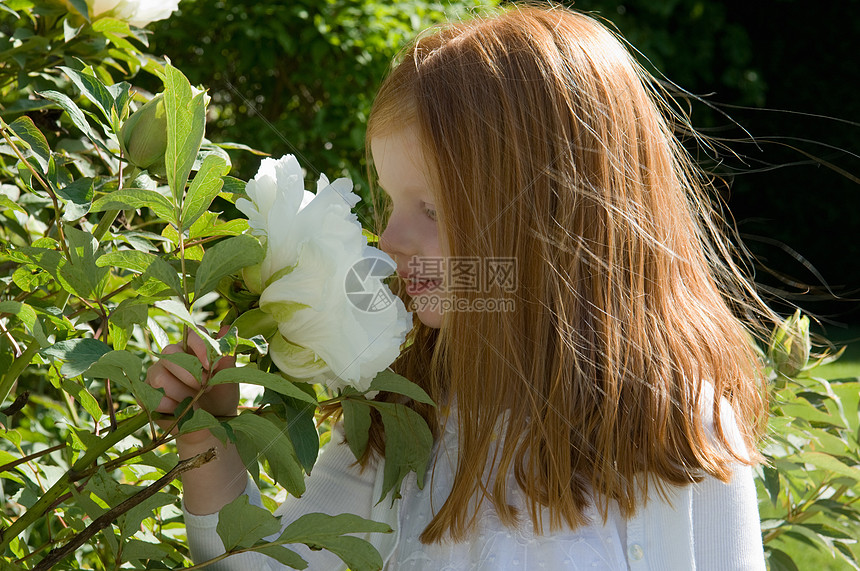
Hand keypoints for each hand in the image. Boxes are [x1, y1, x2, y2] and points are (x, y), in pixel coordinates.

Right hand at [146, 326, 237, 442]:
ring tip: (195, 401)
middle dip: (190, 374)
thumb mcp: (229, 378)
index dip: (200, 346)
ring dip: (181, 392)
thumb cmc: (221, 395)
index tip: (209, 365)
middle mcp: (172, 356)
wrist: (211, 422)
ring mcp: (157, 373)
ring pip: (159, 375)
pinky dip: (168, 406)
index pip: (192, 333)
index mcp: (193, 347)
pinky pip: (149, 395)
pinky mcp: (147, 393)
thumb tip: (228, 329)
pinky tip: (181, 411)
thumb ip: (227, 356)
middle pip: (170, 353)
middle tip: (206, 387)